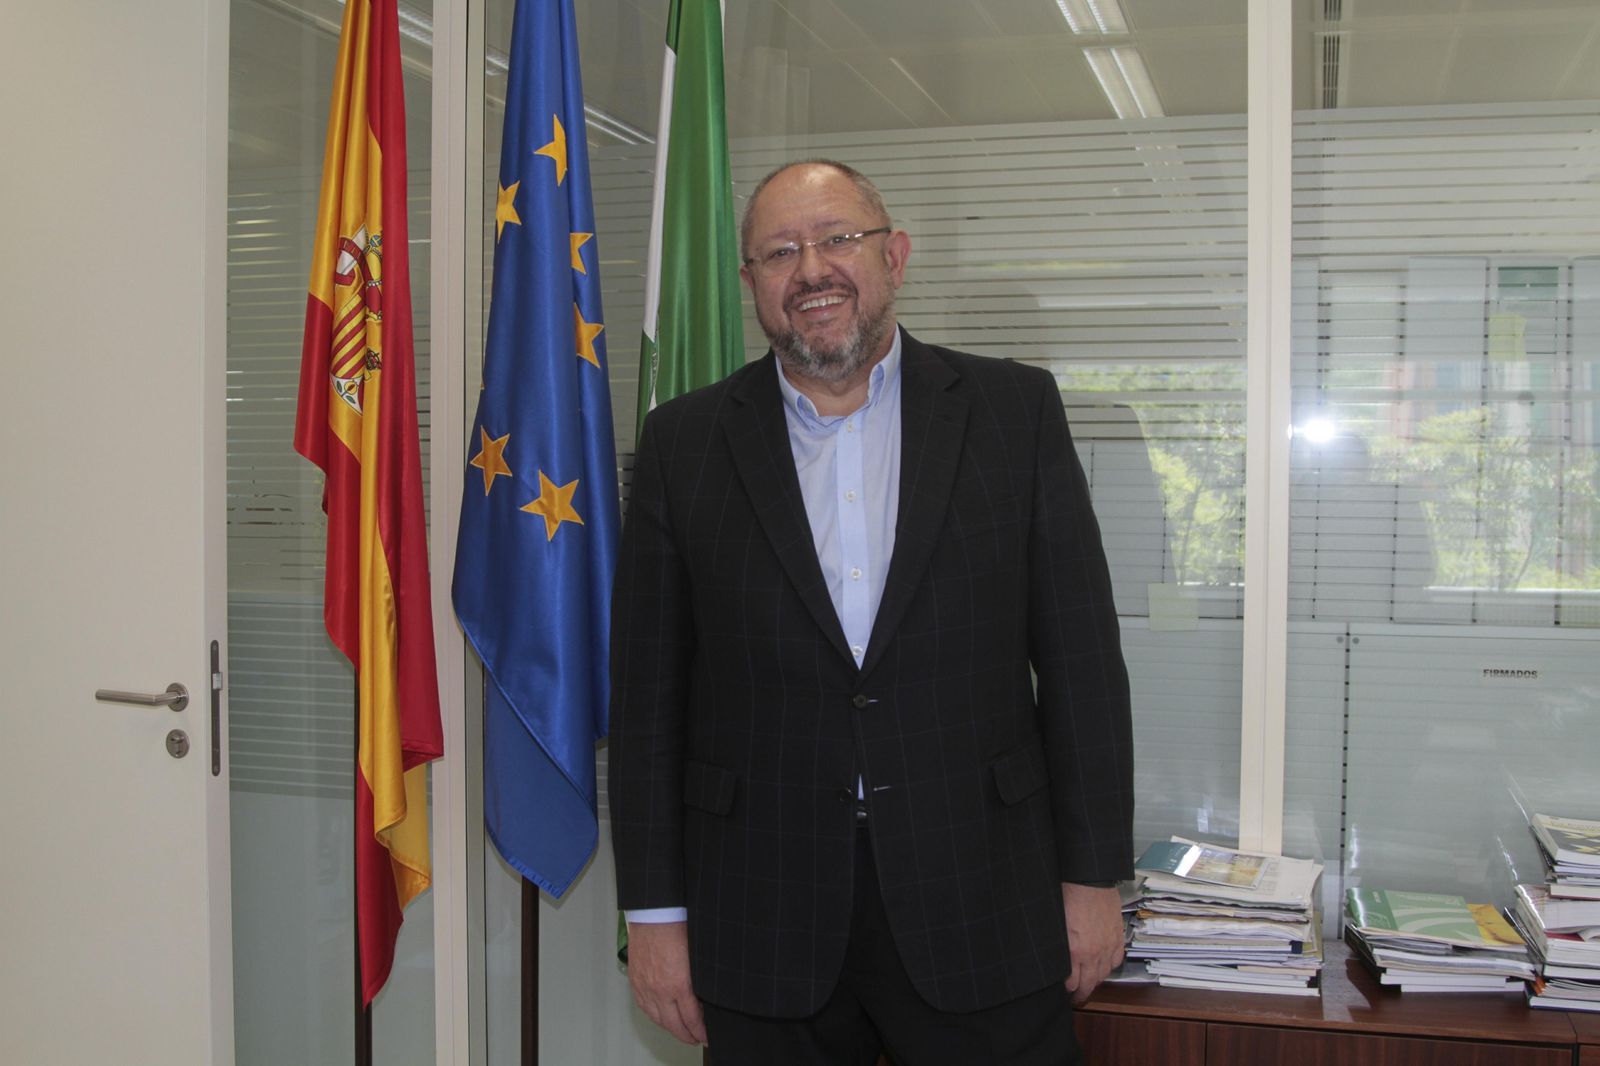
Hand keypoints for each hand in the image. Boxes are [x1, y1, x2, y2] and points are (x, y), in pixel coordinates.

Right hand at [624, 920, 706, 1045]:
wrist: (655, 912)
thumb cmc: (678, 926)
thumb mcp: (697, 957)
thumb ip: (700, 980)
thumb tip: (705, 997)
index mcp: (678, 984)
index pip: (691, 1019)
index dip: (700, 1031)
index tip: (706, 1035)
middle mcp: (660, 990)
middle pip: (674, 1025)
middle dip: (687, 1035)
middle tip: (696, 1038)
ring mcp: (645, 986)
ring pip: (657, 1019)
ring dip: (670, 1028)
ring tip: (680, 1031)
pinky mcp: (636, 980)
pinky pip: (644, 1006)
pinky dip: (654, 1016)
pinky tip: (660, 1017)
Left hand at [1061, 882, 1124, 1004]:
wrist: (1089, 881)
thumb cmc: (1067, 898)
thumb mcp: (1056, 926)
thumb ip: (1059, 948)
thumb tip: (1058, 960)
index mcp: (1075, 952)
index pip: (1072, 983)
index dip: (1068, 990)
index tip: (1065, 992)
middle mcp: (1093, 953)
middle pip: (1089, 983)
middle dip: (1082, 993)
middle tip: (1077, 998)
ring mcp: (1107, 946)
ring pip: (1103, 974)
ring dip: (1096, 981)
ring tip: (1090, 983)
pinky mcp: (1117, 937)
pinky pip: (1116, 960)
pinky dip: (1109, 966)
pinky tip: (1103, 966)